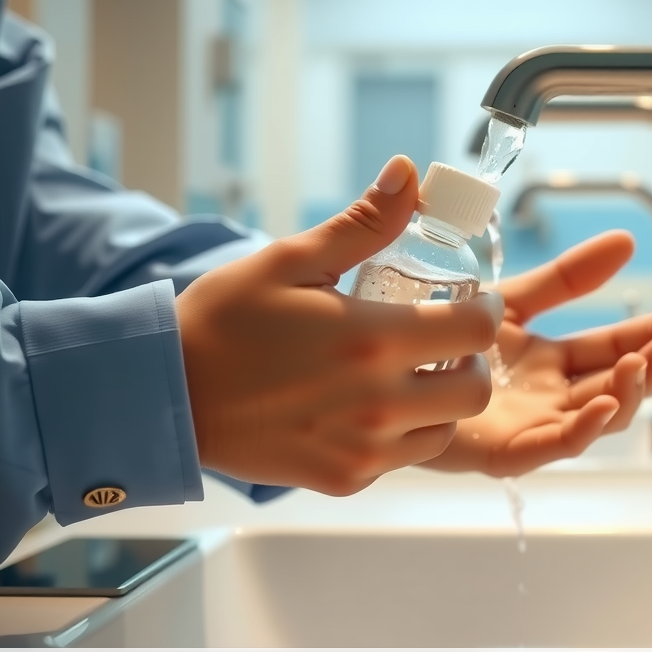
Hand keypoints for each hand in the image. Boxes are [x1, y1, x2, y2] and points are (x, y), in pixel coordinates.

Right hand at [176, 156, 501, 494]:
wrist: (165, 395)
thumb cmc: (224, 322)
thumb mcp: (291, 260)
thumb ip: (364, 222)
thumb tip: (409, 173)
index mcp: (372, 339)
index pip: (477, 329)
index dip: (486, 310)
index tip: (475, 302)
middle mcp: (379, 402)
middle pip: (476, 389)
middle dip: (474, 360)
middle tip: (448, 341)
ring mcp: (364, 449)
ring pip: (447, 429)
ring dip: (444, 400)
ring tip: (412, 373)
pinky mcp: (346, 479)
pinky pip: (404, 457)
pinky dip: (405, 433)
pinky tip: (374, 405)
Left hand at [421, 231, 651, 476]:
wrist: (372, 359)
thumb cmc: (434, 335)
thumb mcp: (513, 298)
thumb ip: (567, 277)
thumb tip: (627, 241)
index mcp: (550, 361)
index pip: (614, 348)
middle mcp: (546, 396)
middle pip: (615, 386)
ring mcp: (527, 426)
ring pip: (594, 420)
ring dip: (628, 395)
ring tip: (643, 362)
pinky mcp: (500, 452)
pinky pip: (552, 447)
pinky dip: (584, 429)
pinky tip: (604, 404)